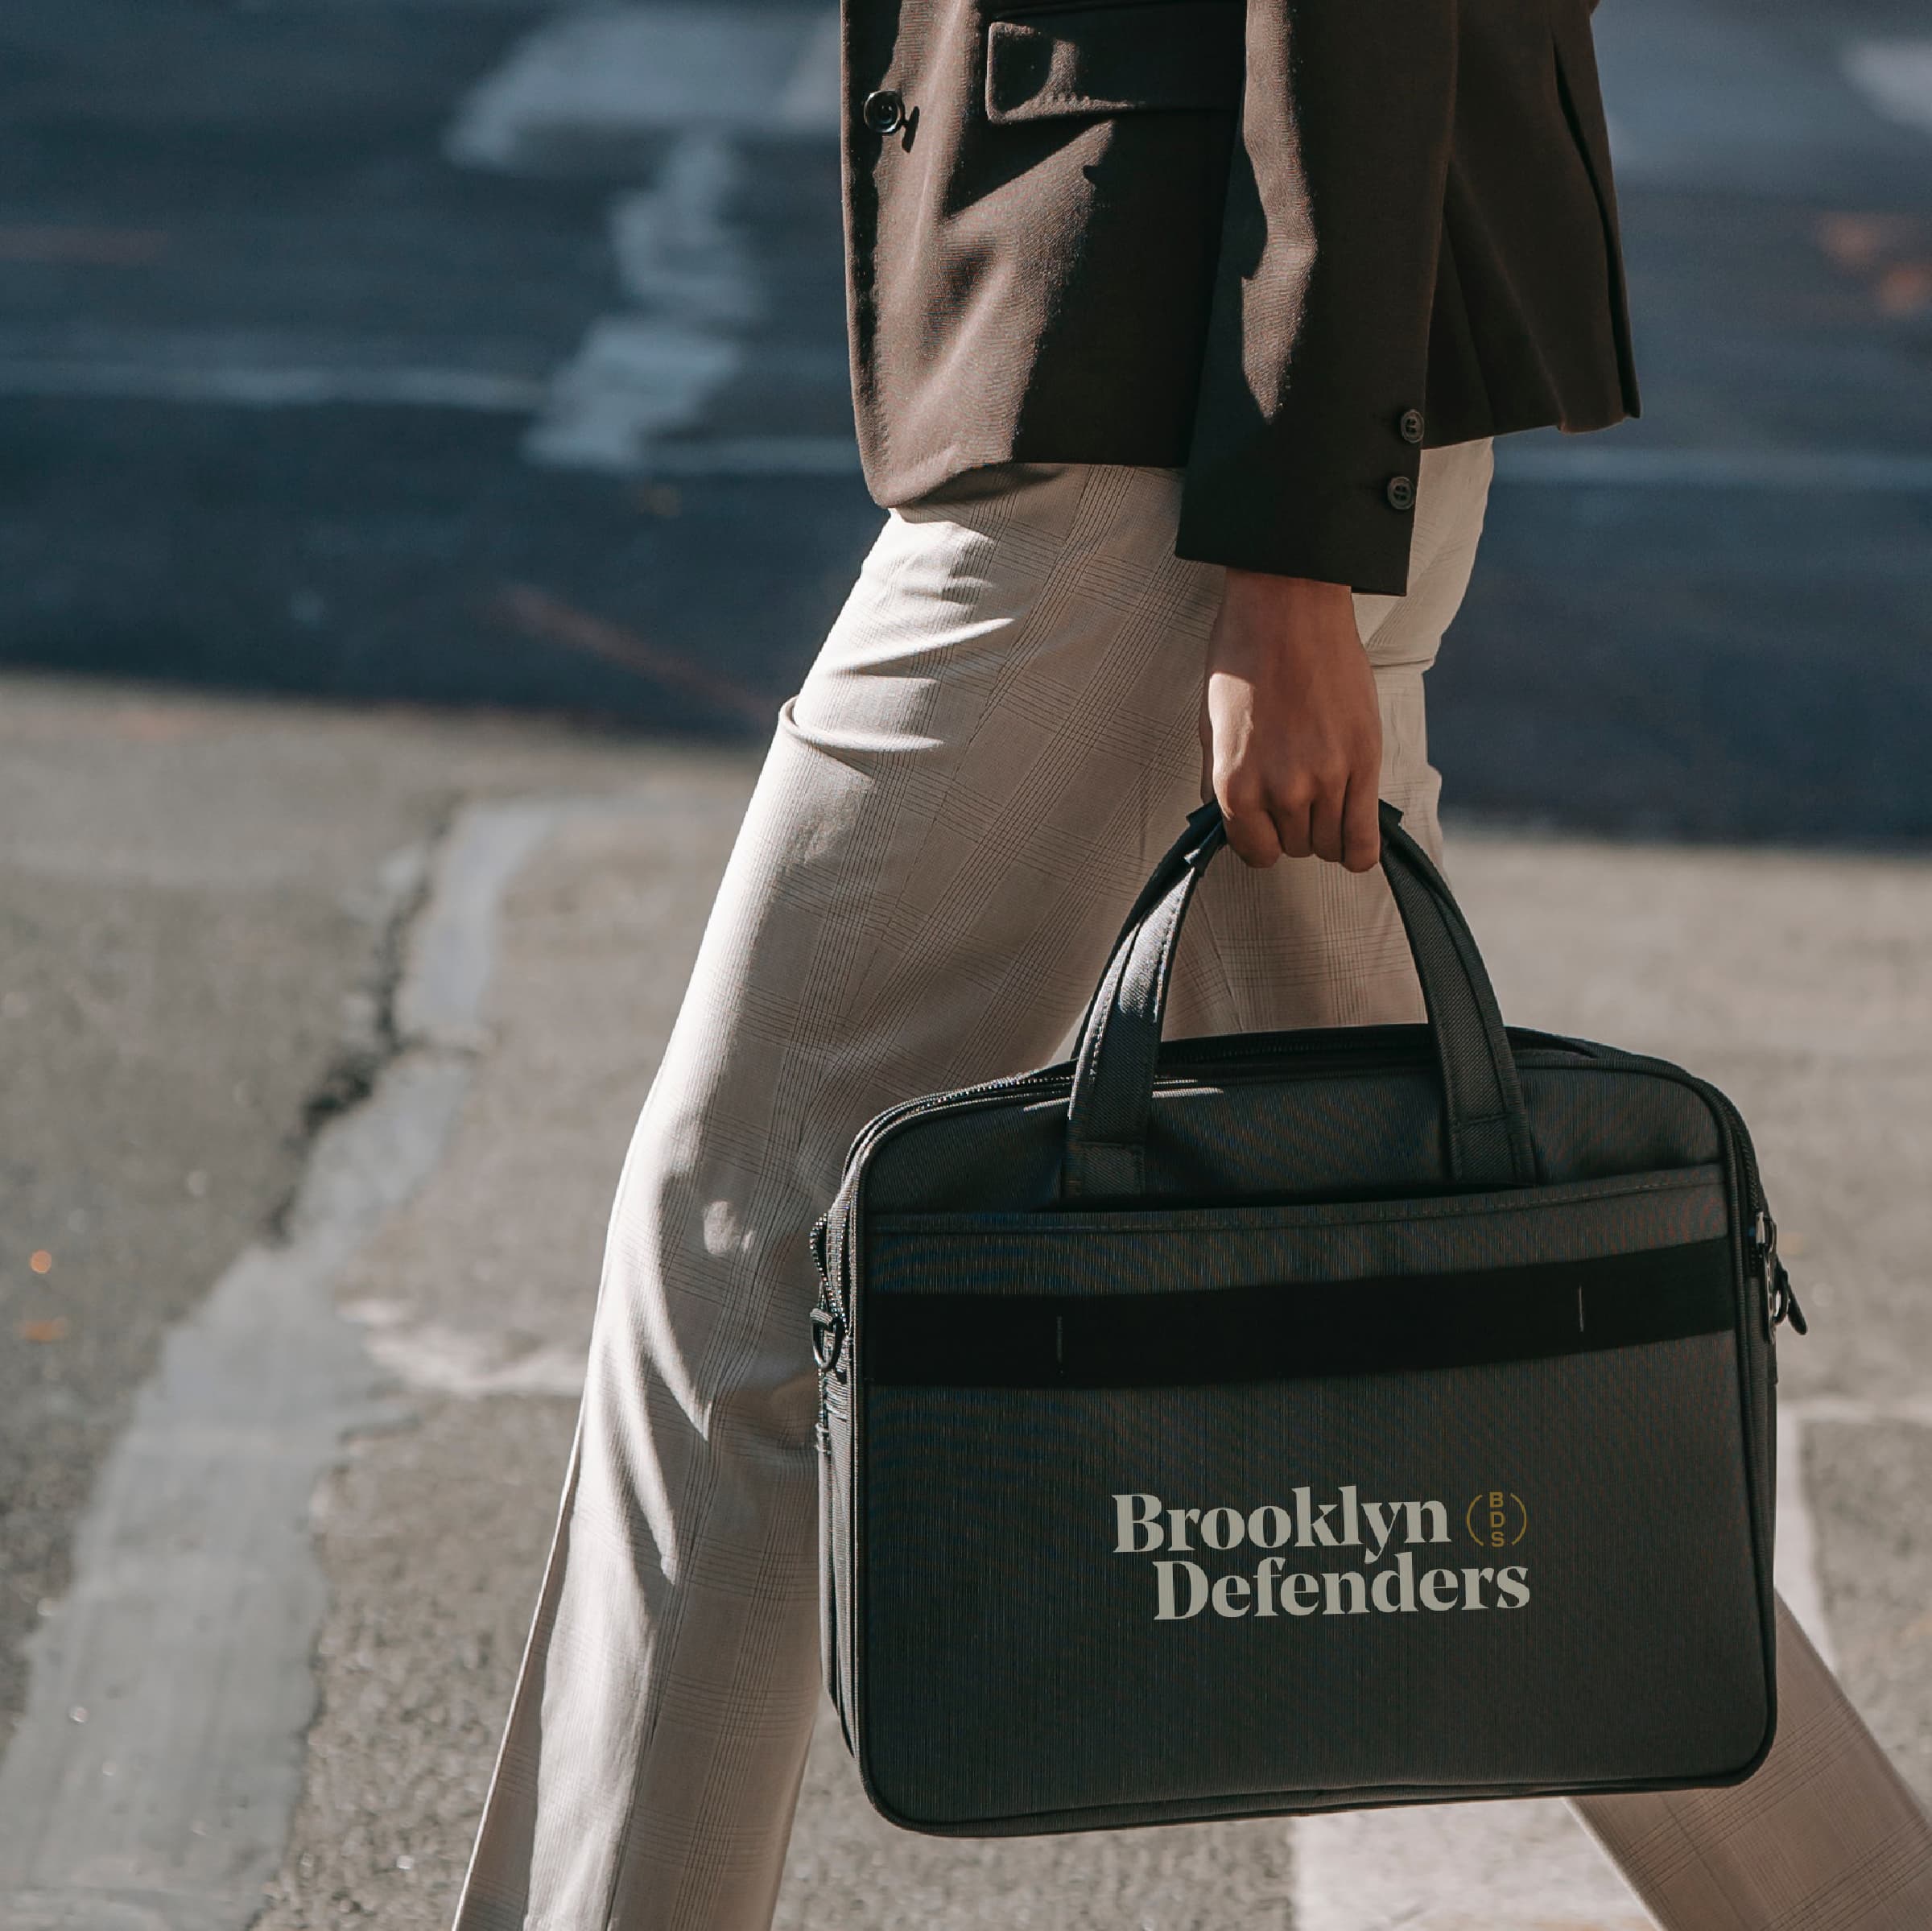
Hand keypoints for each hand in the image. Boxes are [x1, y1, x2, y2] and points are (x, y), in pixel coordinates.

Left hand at [1198, 569, 1382, 872]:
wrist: (1288, 605)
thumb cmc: (1243, 657)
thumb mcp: (1211, 726)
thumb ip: (1221, 783)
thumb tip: (1230, 823)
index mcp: (1235, 783)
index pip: (1255, 852)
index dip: (1260, 840)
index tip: (1265, 824)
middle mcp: (1281, 788)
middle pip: (1296, 848)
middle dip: (1293, 829)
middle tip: (1293, 794)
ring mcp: (1327, 777)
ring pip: (1330, 845)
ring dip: (1325, 831)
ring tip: (1321, 799)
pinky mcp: (1365, 760)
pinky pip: (1364, 838)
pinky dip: (1358, 848)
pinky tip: (1353, 838)